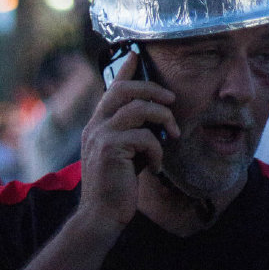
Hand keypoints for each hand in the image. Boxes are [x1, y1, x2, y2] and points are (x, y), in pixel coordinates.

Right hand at [77, 51, 177, 230]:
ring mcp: (100, 135)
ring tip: (173, 133)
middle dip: (152, 88)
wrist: (101, 216)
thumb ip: (134, 133)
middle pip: (124, 89)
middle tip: (171, 98)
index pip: (111, 88)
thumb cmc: (117, 186)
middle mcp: (95, 125)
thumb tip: (158, 118)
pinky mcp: (110, 148)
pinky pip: (144, 137)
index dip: (125, 68)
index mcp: (97, 124)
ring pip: (138, 108)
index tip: (136, 53)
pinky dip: (157, 150)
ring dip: (162, 117)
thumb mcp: (125, 153)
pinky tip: (156, 166)